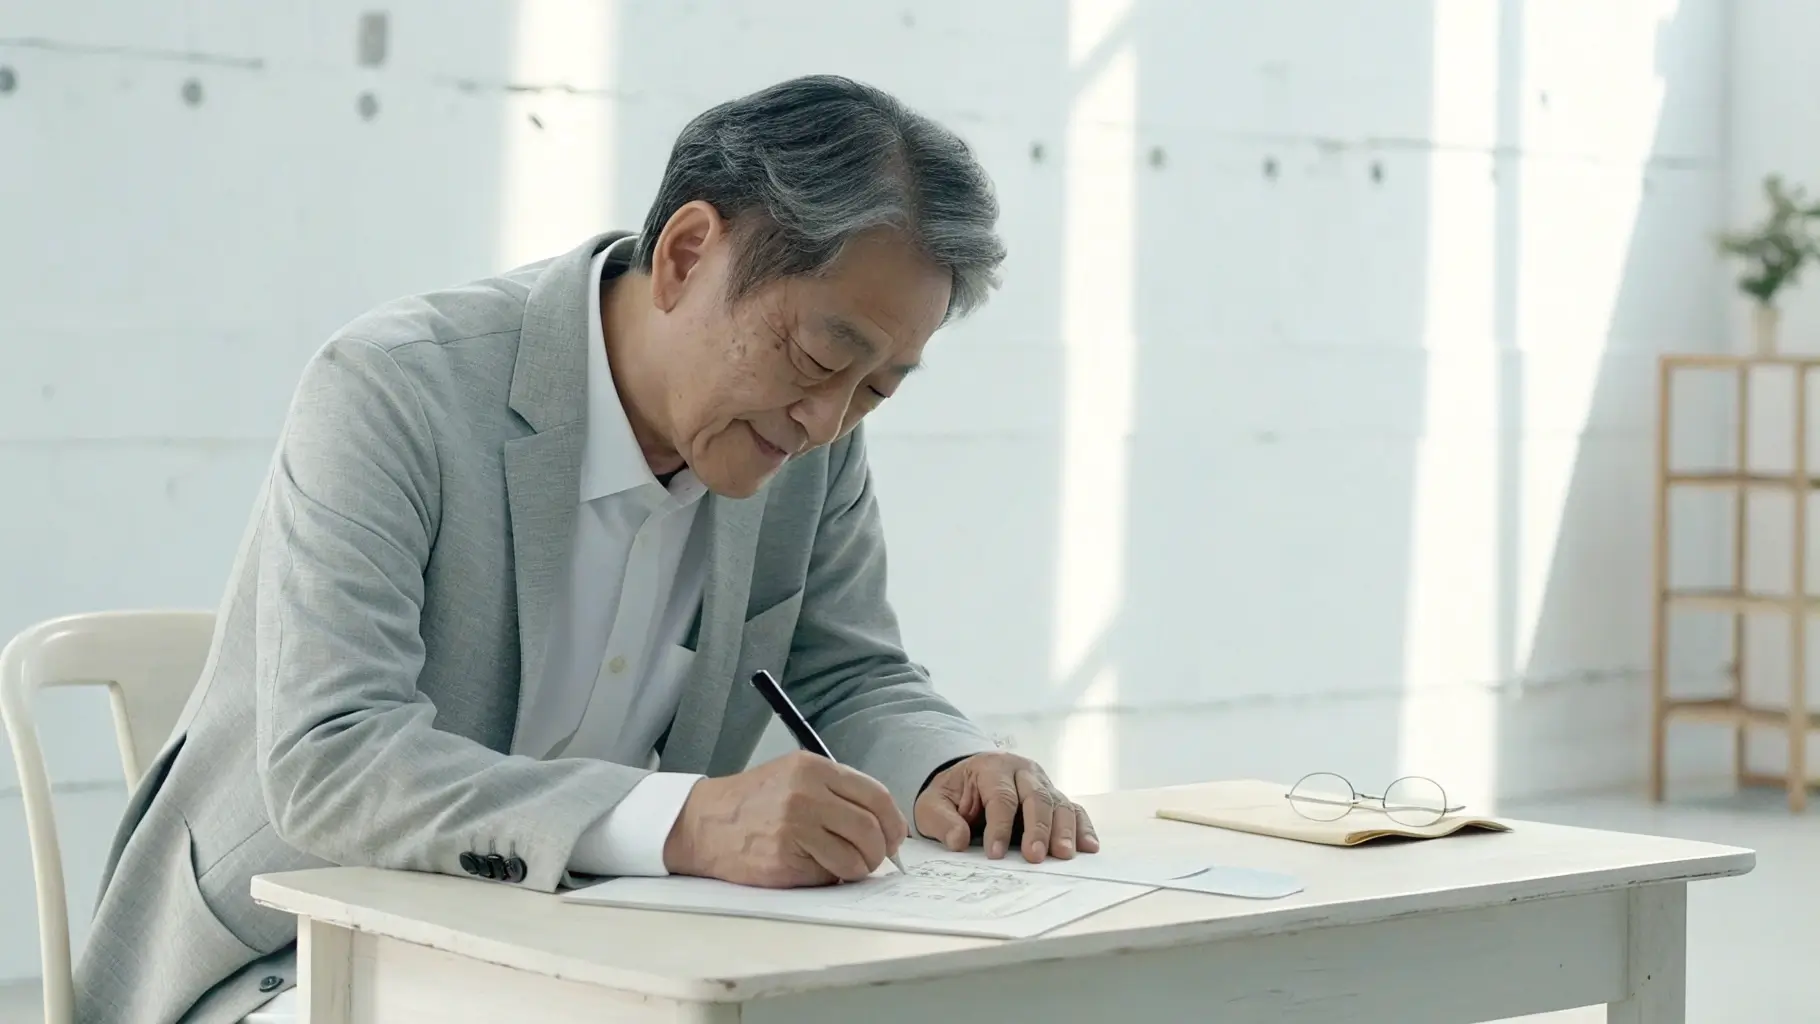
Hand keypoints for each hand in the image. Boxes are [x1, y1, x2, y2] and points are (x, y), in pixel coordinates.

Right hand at [662, 751, 907, 886]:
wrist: (705, 822)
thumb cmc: (754, 801)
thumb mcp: (795, 775)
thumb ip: (837, 792)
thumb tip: (883, 824)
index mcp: (814, 768)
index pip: (876, 796)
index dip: (893, 823)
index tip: (894, 837)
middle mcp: (806, 794)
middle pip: (870, 829)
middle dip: (880, 851)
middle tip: (875, 859)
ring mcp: (794, 827)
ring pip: (854, 857)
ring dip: (858, 869)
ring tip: (846, 866)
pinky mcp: (783, 858)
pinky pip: (827, 875)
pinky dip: (830, 877)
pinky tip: (815, 868)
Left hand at [913, 752, 1099, 861]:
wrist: (967, 779)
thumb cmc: (952, 795)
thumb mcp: (933, 804)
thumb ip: (942, 821)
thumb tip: (958, 840)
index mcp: (992, 768)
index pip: (1001, 797)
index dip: (999, 826)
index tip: (994, 854)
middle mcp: (1023, 771)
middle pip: (1036, 797)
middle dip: (1037, 828)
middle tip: (1034, 857)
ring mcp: (1043, 783)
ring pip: (1060, 803)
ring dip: (1063, 830)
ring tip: (1063, 855)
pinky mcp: (1055, 797)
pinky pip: (1073, 810)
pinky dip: (1082, 827)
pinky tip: (1088, 846)